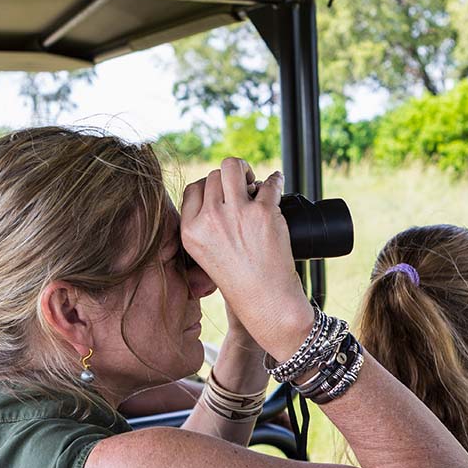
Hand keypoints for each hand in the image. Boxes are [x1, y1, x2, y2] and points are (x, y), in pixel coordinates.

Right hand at [181, 158, 313, 359]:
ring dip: (246, 171)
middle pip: (215, 176)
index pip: (194, 189)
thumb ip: (203, 224)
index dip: (211, 188)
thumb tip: (216, 188)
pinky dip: (275, 180)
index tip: (224, 196)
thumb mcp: (205, 253)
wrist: (266, 301)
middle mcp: (209, 220)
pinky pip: (269, 182)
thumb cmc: (239, 278)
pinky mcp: (263, 213)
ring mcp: (236, 214)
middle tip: (244, 193)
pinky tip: (276, 182)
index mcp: (190, 231)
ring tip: (255, 184)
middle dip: (230, 179)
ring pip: (234, 167)